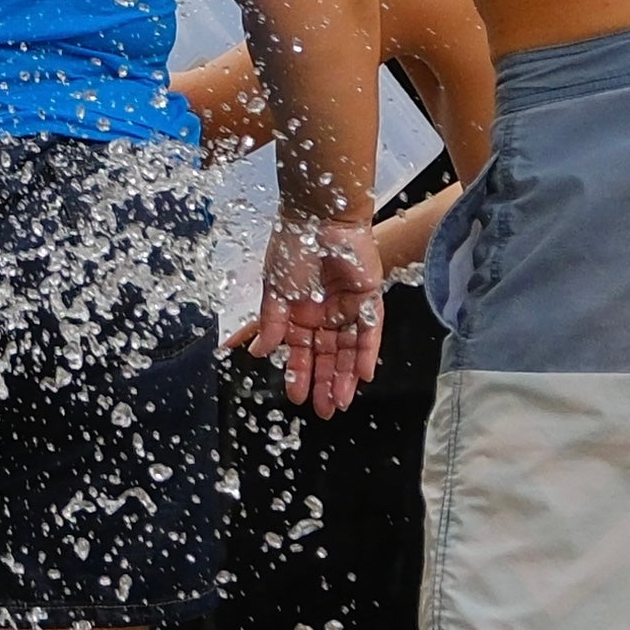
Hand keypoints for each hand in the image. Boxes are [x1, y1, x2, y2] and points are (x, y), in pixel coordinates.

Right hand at [250, 214, 385, 417]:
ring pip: (347, 350)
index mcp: (298, 312)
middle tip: (322, 411)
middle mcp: (323, 314)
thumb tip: (260, 353)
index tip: (296, 396)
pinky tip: (363, 376)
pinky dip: (366, 353)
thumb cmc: (292, 248)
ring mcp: (347, 308)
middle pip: (325, 356)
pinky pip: (370, 332)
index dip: (298, 374)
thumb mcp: (274, 289)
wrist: (321, 218)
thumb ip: (269, 322)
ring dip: (344, 376)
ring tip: (340, 402)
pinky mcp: (368, 300)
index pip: (300, 351)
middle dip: (323, 383)